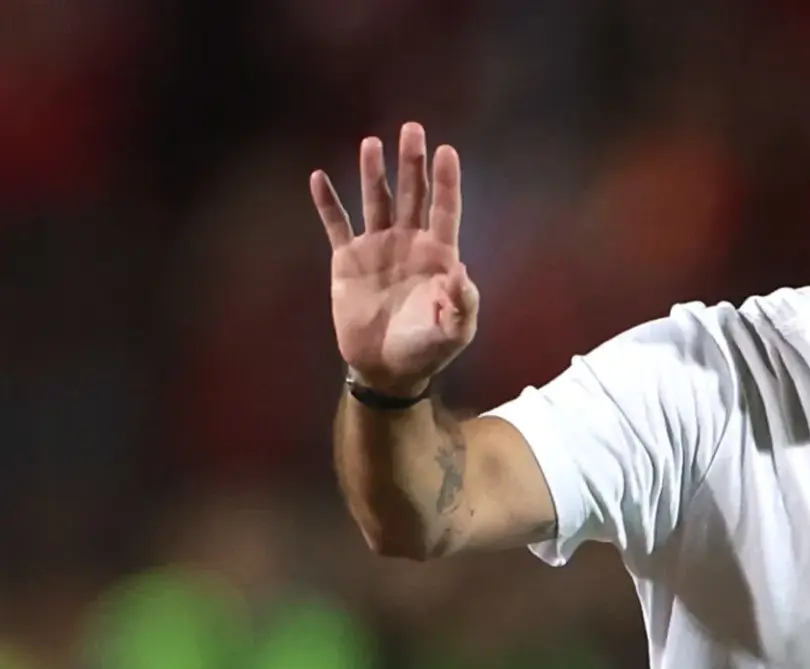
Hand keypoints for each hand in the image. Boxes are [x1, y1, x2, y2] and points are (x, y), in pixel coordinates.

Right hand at [311, 122, 478, 396]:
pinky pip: (336, 225)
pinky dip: (328, 203)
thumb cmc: (427, 349)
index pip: (445, 210)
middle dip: (411, 163)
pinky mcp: (347, 260)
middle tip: (412, 129)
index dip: (446, 181)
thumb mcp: (454, 332)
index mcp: (438, 255)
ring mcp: (377, 248)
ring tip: (371, 143)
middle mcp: (408, 243)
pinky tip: (318, 177)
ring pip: (375, 201)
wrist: (386, 368)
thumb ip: (462, 304)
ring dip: (372, 173)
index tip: (447, 151)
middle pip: (411, 195)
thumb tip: (461, 272)